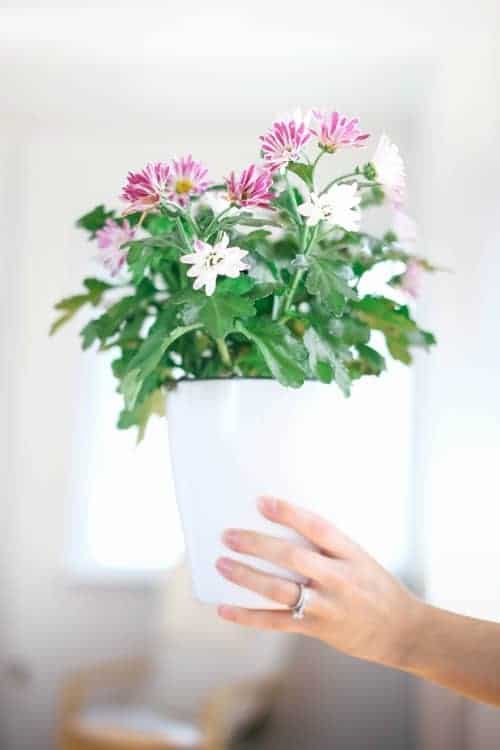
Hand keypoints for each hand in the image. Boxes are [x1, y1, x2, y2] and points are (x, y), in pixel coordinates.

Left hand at [216, 496, 423, 669]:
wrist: (401, 631)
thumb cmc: (375, 586)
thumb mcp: (359, 557)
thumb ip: (327, 544)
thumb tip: (281, 525)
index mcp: (350, 554)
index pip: (318, 528)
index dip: (289, 514)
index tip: (262, 501)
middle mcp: (339, 579)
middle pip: (292, 559)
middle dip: (257, 545)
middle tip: (229, 535)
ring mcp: (327, 606)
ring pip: (280, 591)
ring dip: (246, 577)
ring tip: (222, 564)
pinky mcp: (317, 629)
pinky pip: (276, 622)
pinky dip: (248, 616)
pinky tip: (226, 608)